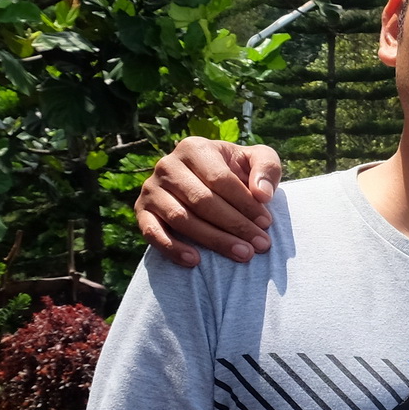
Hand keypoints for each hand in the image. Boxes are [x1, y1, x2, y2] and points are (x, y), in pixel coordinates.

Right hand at [134, 138, 282, 267]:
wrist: (207, 184)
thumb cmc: (236, 171)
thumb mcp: (257, 159)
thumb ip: (267, 168)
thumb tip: (262, 194)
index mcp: (194, 148)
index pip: (220, 179)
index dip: (245, 203)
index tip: (267, 223)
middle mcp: (168, 165)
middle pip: (202, 200)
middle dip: (234, 225)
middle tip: (259, 245)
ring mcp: (151, 189)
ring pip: (181, 218)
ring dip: (213, 240)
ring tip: (241, 254)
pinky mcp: (142, 211)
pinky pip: (152, 232)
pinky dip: (172, 248)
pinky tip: (195, 261)